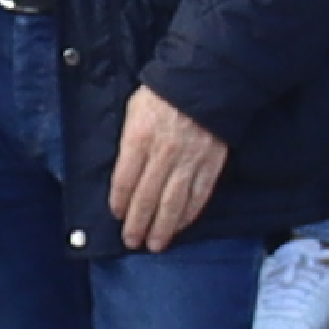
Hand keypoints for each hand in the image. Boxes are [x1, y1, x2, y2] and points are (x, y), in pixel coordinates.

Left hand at [109, 88, 231, 254]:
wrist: (202, 84)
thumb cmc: (160, 97)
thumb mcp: (132, 112)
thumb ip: (128, 144)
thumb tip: (122, 175)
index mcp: (138, 139)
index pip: (124, 180)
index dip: (119, 202)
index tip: (117, 216)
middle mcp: (163, 154)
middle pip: (147, 197)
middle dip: (138, 223)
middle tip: (132, 242)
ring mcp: (189, 162)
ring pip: (174, 202)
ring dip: (163, 227)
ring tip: (155, 244)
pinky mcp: (210, 165)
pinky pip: (199, 196)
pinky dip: (188, 215)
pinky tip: (180, 226)